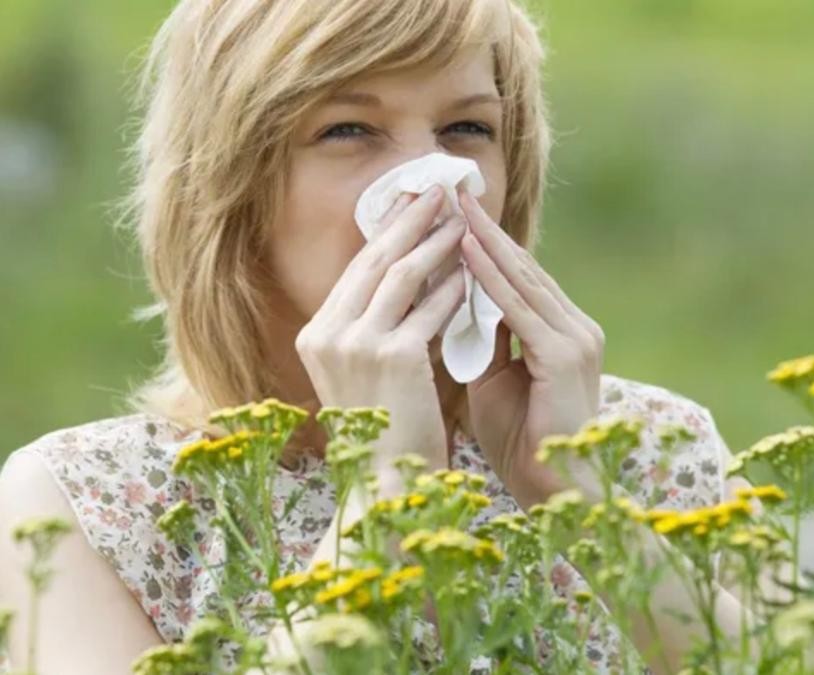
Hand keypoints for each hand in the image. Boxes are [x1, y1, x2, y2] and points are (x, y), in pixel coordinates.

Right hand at [295, 185, 466, 480]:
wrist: (385, 488)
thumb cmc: (384, 434)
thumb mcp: (368, 375)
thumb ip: (378, 329)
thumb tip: (414, 279)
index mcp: (316, 337)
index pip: (357, 271)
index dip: (387, 233)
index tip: (411, 206)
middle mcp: (327, 334)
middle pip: (375, 260)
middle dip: (410, 219)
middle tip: (438, 189)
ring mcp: (356, 344)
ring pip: (403, 274)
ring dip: (436, 242)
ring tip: (462, 219)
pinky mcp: (392, 356)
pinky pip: (430, 308)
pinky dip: (453, 286)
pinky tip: (473, 269)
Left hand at [458, 188, 605, 508]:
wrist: (555, 492)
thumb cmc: (521, 441)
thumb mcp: (495, 380)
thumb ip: (484, 341)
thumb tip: (455, 306)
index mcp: (561, 332)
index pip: (519, 278)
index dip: (485, 245)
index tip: (452, 214)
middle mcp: (575, 327)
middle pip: (522, 267)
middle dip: (483, 229)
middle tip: (451, 191)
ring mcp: (575, 338)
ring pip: (522, 279)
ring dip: (485, 241)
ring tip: (454, 206)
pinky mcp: (565, 355)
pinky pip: (520, 308)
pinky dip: (491, 278)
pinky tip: (467, 251)